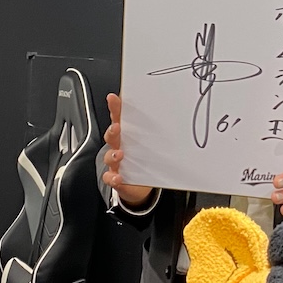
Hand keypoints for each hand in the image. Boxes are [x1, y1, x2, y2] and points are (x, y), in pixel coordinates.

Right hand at [101, 93, 154, 207]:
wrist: (140, 184)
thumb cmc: (144, 158)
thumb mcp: (150, 142)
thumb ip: (156, 129)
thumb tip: (173, 112)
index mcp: (127, 135)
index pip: (119, 118)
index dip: (115, 108)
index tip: (113, 98)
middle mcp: (119, 147)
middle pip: (112, 135)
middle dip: (112, 130)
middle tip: (117, 127)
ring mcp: (116, 163)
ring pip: (109, 156)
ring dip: (112, 154)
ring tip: (119, 154)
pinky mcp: (116, 178)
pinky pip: (110, 177)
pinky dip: (112, 178)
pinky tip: (118, 178)